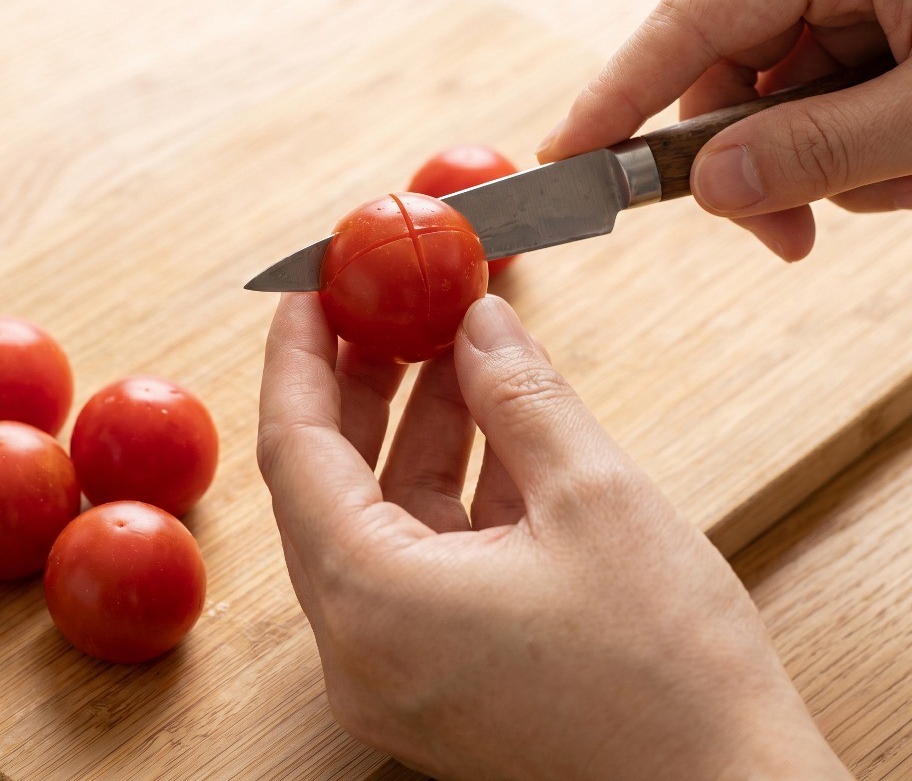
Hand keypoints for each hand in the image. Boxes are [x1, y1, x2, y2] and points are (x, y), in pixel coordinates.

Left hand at [258, 292, 850, 780]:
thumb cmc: (670, 676)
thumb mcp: (595, 498)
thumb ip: (520, 395)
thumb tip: (478, 320)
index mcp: (373, 602)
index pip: (294, 448)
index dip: (298, 355)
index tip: (311, 289)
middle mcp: (362, 645)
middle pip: (330, 479)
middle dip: (362, 381)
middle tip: (388, 305)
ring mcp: (399, 665)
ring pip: (381, 514)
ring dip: (417, 426)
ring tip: (452, 344)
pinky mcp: (442, 672)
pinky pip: (423, 554)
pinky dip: (452, 483)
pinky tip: (491, 422)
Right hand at [536, 0, 911, 260]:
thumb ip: (814, 153)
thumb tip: (705, 187)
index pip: (688, 20)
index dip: (616, 98)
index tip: (562, 161)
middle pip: (732, 60)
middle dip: (755, 157)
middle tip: (785, 240)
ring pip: (785, 81)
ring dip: (825, 154)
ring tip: (905, 177)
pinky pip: (833, 76)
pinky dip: (859, 135)